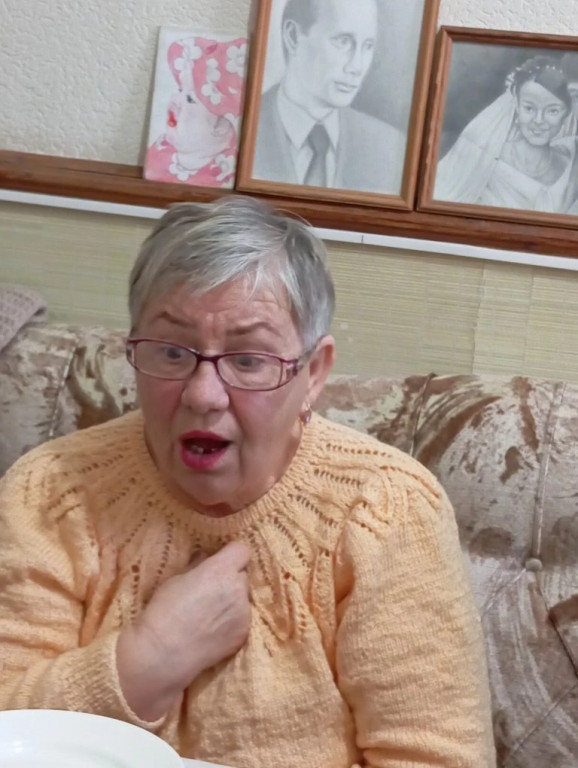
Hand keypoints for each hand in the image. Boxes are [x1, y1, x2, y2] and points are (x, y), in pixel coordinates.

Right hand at [117, 541, 250, 720]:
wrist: (164, 653)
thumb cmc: (164, 611)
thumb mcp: (175, 580)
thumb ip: (197, 566)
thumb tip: (204, 557)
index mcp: (221, 570)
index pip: (242, 550)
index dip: (231, 555)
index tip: (220, 562)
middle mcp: (238, 588)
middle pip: (242, 575)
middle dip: (231, 579)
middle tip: (212, 590)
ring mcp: (244, 612)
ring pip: (244, 598)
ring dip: (233, 600)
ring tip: (211, 614)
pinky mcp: (244, 633)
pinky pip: (242, 619)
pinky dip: (232, 621)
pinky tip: (213, 630)